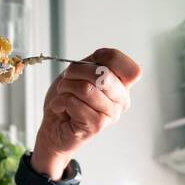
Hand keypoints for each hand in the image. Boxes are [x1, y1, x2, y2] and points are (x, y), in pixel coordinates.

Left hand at [31, 49, 140, 176]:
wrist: (53, 128)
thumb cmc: (68, 101)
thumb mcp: (80, 73)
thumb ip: (94, 63)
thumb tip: (100, 58)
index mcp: (121, 86)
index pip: (131, 68)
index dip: (109, 57)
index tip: (93, 59)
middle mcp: (121, 101)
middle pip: (103, 74)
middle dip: (76, 72)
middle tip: (66, 79)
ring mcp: (110, 114)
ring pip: (86, 88)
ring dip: (65, 88)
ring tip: (62, 95)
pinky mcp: (96, 125)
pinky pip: (74, 103)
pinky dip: (60, 102)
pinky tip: (60, 108)